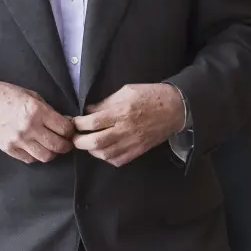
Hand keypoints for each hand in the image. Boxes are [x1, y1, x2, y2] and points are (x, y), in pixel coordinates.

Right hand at [0, 80, 74, 163]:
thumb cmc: (6, 95)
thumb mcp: (32, 95)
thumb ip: (48, 110)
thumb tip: (64, 121)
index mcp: (37, 111)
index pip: (64, 128)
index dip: (70, 130)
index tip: (70, 130)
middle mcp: (29, 128)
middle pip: (58, 145)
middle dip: (66, 145)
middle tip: (67, 142)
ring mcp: (18, 141)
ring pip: (45, 156)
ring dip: (53, 153)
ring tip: (53, 146)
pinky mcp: (9, 149)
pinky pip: (30, 159)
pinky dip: (37, 156)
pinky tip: (37, 148)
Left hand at [71, 83, 185, 166]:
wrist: (175, 108)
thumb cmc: (151, 95)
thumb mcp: (127, 90)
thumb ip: (106, 101)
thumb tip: (89, 110)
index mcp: (122, 111)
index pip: (93, 122)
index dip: (79, 124)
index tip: (75, 121)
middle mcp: (125, 129)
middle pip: (95, 142)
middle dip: (80, 142)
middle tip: (76, 137)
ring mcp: (132, 143)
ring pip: (105, 154)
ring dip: (92, 150)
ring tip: (89, 143)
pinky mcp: (138, 151)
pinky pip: (117, 160)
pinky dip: (106, 157)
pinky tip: (104, 150)